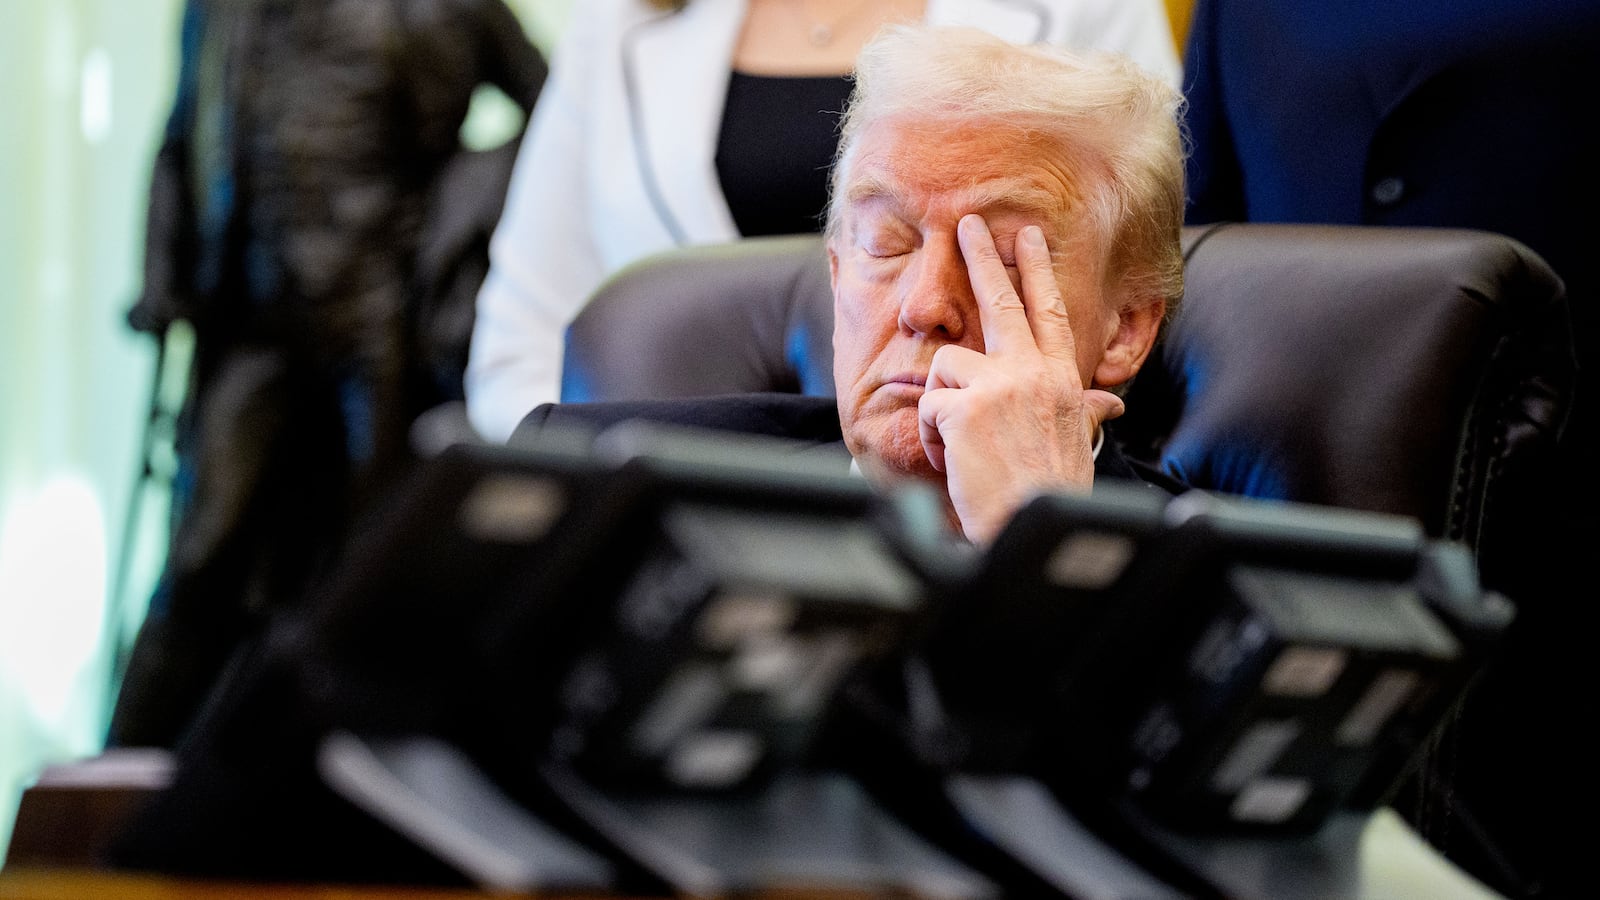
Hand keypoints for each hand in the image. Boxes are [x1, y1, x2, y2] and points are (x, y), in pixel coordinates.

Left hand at [917, 214, 1125, 543]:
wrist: (1031, 523)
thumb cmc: (1050, 491)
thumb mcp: (1075, 442)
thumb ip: (1084, 411)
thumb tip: (1108, 403)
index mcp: (1063, 380)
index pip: (1050, 313)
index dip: (1036, 272)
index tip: (1026, 238)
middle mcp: (1035, 373)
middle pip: (1002, 301)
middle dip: (982, 256)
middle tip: (966, 224)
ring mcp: (1000, 385)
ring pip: (948, 365)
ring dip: (944, 406)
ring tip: (963, 446)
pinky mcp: (965, 406)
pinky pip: (930, 407)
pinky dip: (933, 439)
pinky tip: (956, 461)